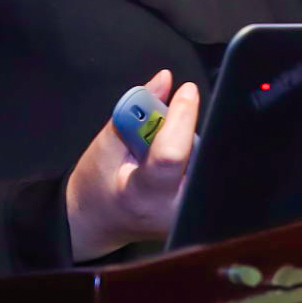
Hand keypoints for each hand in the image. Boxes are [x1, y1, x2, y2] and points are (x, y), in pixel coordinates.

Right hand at [65, 69, 199, 259]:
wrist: (98, 222)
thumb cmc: (97, 184)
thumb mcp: (106, 142)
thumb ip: (136, 110)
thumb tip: (165, 79)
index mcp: (141, 195)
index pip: (171, 154)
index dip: (181, 117)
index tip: (186, 90)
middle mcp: (172, 210)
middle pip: (197, 155)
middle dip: (183, 128)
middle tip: (160, 124)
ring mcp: (189, 216)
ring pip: (204, 161)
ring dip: (187, 141)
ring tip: (157, 149)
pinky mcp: (198, 212)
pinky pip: (204, 170)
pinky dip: (190, 154)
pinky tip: (172, 161)